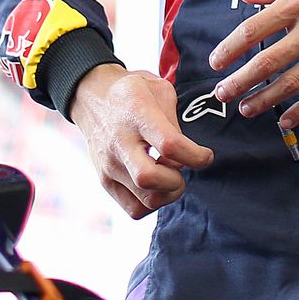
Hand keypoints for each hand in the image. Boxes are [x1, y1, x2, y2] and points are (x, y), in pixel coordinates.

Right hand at [68, 65, 212, 218]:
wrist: (92, 97)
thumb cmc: (133, 93)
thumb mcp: (160, 90)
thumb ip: (175, 123)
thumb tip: (185, 156)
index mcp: (137, 113)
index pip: (170, 145)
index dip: (196, 156)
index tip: (205, 156)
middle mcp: (120, 142)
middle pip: (149, 179)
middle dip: (176, 181)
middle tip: (181, 170)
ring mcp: (109, 165)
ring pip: (145, 201)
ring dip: (167, 194)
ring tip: (169, 177)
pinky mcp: (105, 181)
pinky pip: (134, 209)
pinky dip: (153, 204)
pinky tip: (157, 186)